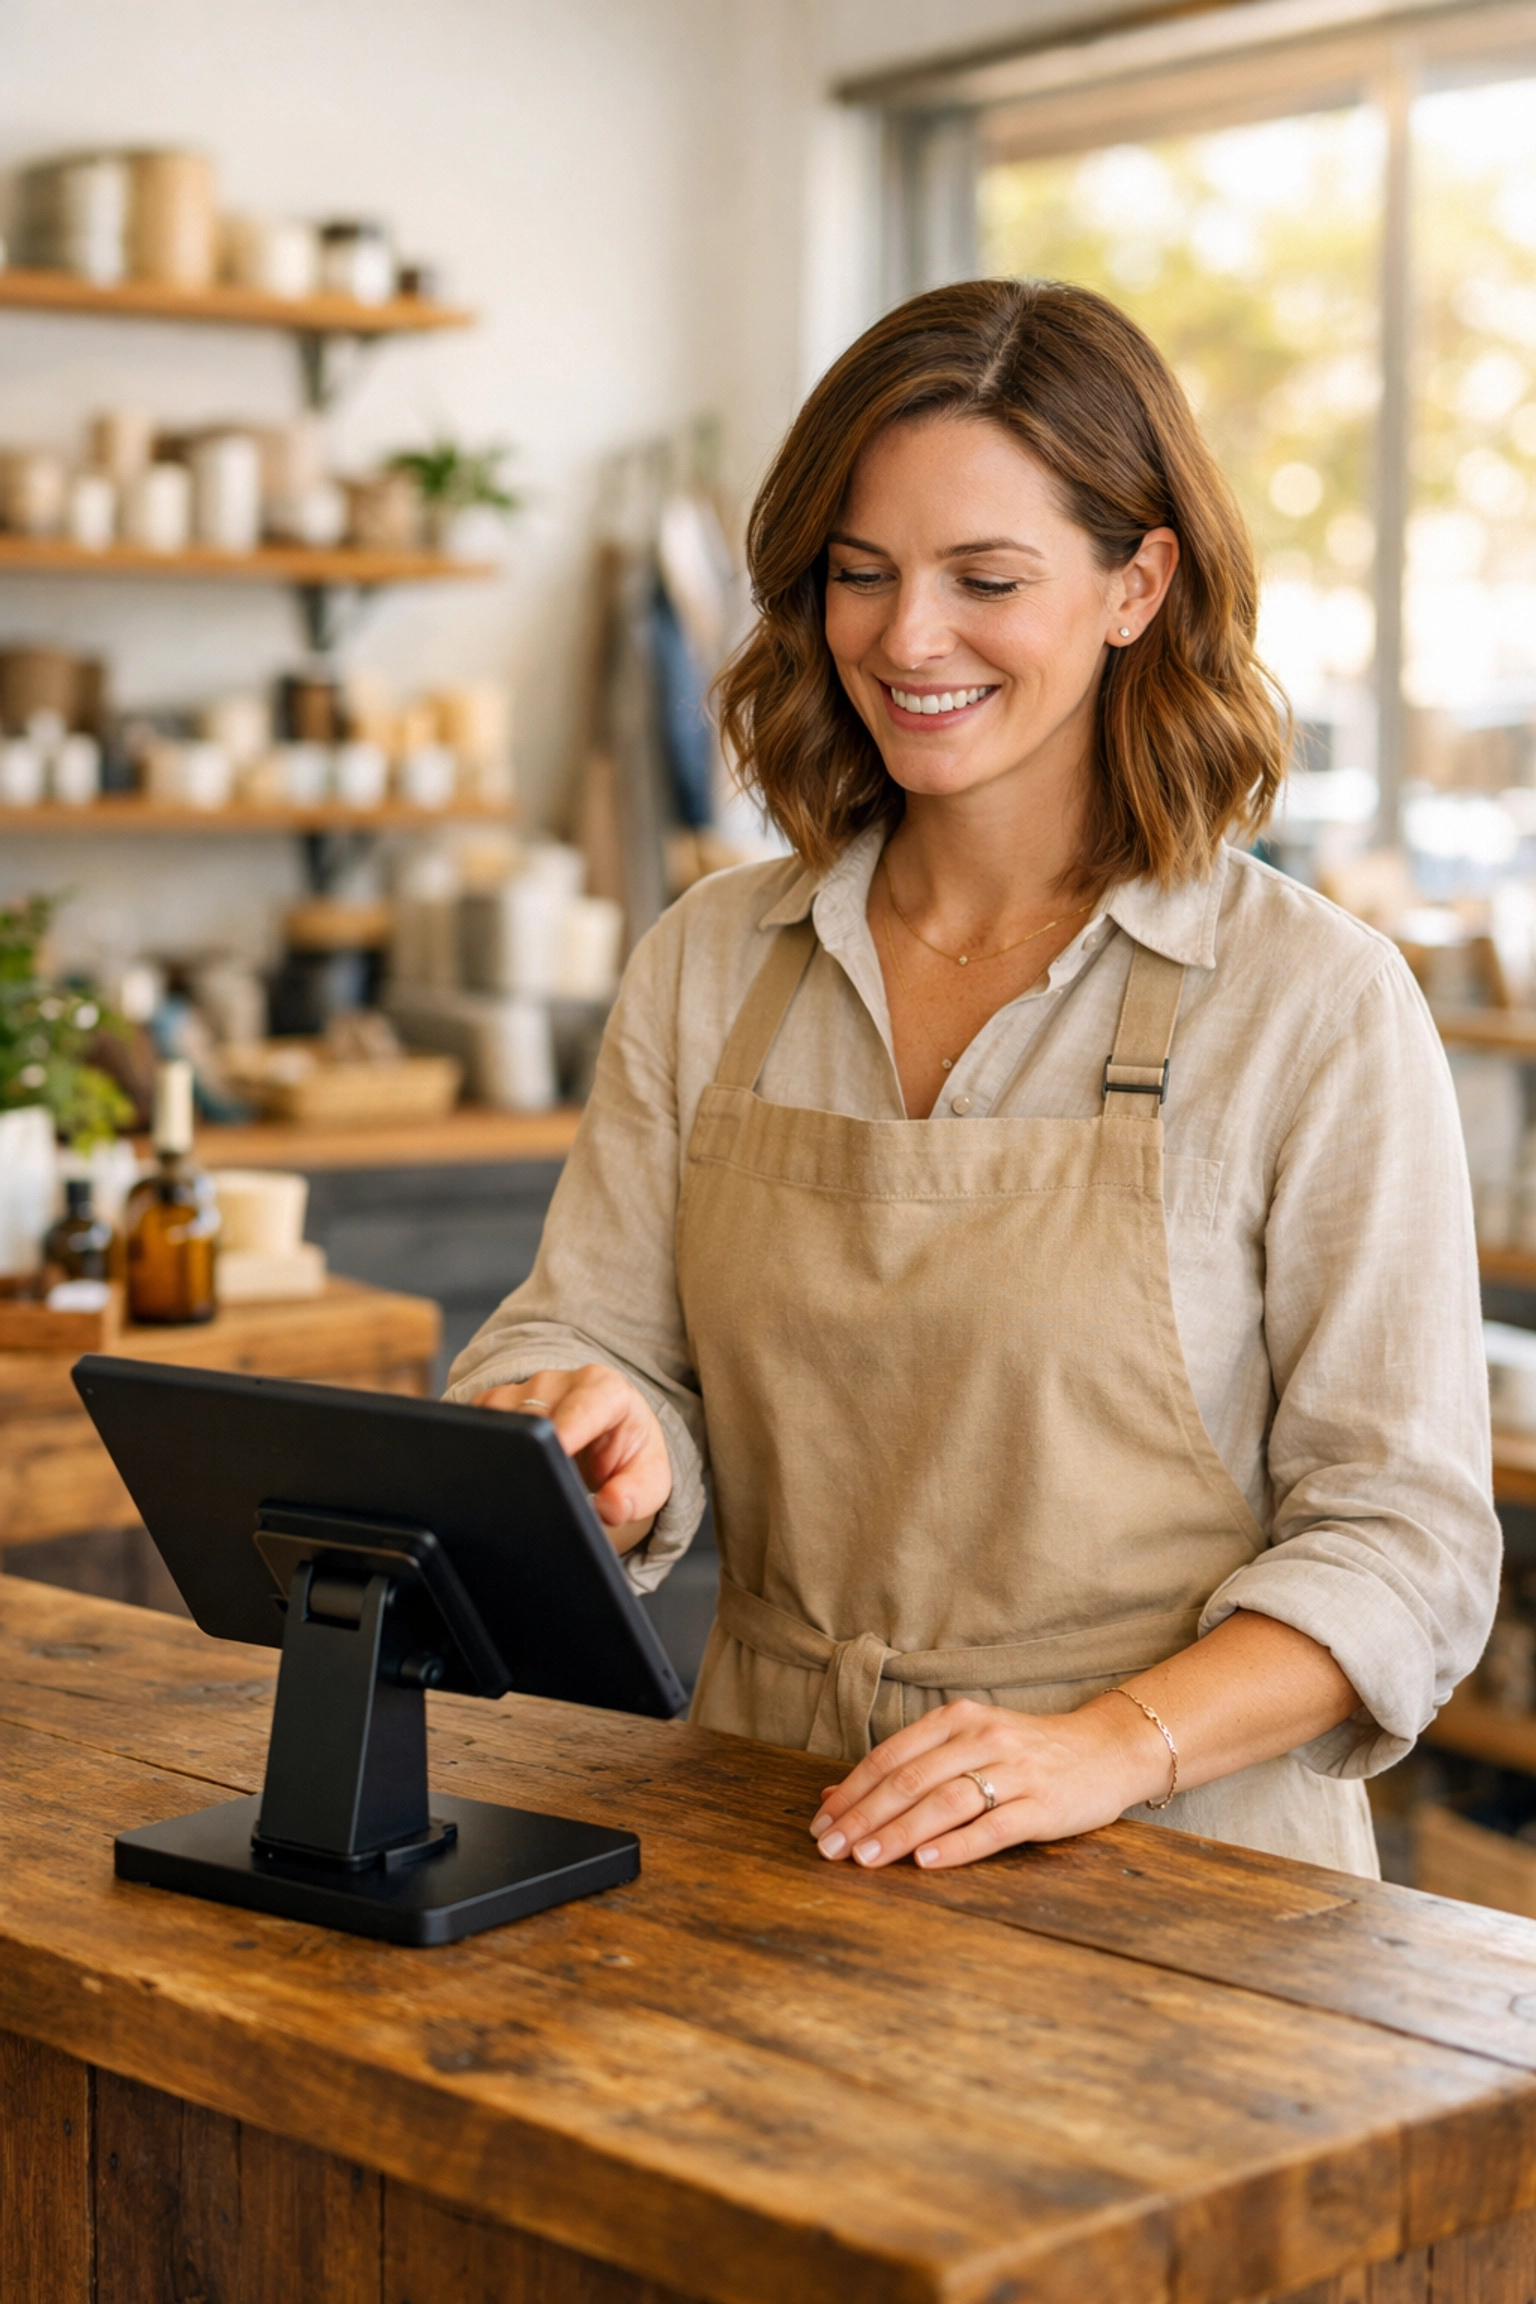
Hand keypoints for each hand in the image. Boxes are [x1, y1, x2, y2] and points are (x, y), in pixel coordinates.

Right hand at [471, 1366, 672, 1553]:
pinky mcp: (491, 1402)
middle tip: (542, 1490)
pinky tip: (505, 1465)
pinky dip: (485, 1448)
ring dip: (507, 1454)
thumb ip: (636, 1495)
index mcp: (604, 1389)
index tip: (557, 1460)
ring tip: (530, 1479)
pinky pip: (475, 1424)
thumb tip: (610, 1508)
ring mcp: (520, 1387)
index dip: (565, 1436)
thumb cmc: (625, 1453)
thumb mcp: (648, 1478)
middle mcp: (558, 1380)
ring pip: (497, 1421)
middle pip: (532, 1418)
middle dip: (534, 1458)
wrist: (604, 1437)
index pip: (579, 1409)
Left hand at [808, 1694, 1173, 1871]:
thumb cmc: (1026, 1752)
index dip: (851, 1790)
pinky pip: (992, 1827)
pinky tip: (925, 1862)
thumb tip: (832, 1796)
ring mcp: (1016, 1770)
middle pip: (911, 1779)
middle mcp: (983, 1738)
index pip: (891, 1755)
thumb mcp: (967, 1743)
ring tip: (865, 1858)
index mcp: (958, 1718)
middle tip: (829, 1848)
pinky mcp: (1045, 1805)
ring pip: (945, 1802)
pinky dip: (955, 1846)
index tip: (820, 1823)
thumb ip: (907, 1765)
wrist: (1107, 1749)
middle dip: (863, 1816)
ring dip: (898, 1833)